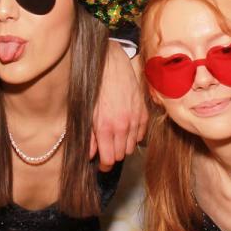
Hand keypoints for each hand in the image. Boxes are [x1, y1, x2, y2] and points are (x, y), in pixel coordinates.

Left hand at [90, 41, 146, 170]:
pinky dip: (134, 136)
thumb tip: (90, 154)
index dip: (104, 166)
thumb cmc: (95, 86)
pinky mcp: (143, 113)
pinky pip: (141, 135)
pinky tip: (125, 129)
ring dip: (123, 146)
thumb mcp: (86, 112)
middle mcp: (122, 126)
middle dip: (112, 155)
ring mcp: (135, 120)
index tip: (101, 165)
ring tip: (115, 137)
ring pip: (131, 147)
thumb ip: (89, 136)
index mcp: (105, 126)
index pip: (109, 159)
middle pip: (121, 155)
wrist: (110, 65)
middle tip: (106, 148)